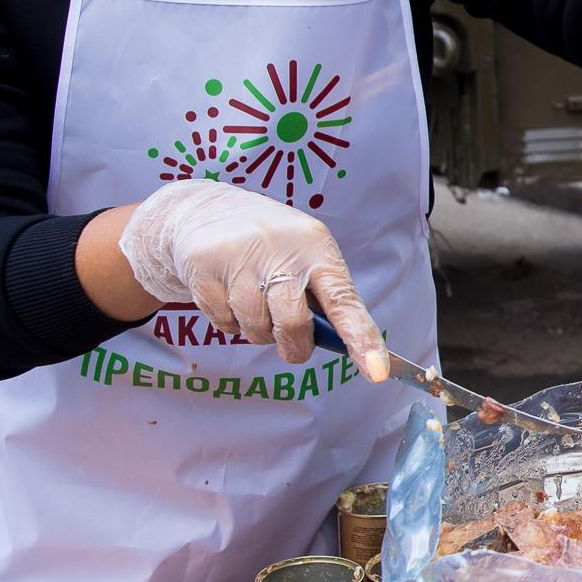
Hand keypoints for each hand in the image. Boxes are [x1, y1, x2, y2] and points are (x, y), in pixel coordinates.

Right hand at [117, 180, 386, 379]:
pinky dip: (228, 322)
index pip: (343, 299)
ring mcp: (239, 258)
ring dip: (257, 331)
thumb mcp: (304, 253)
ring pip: (255, 328)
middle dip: (294, 346)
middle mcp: (279, 248)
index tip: (377, 371)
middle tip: (292, 346)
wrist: (205, 210)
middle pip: (293, 324)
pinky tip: (227, 294)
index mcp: (315, 245)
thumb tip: (340, 344)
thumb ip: (321, 294)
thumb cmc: (271, 244)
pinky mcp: (204, 269)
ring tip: (253, 303)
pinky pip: (223, 323)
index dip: (361, 338)